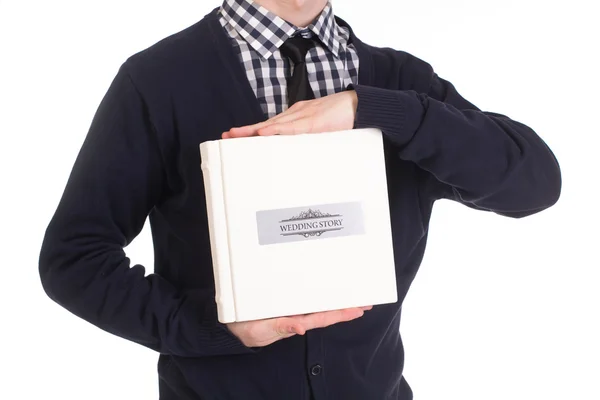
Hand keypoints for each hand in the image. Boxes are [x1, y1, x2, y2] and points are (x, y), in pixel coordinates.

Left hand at [222, 90, 357, 137]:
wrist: (359, 105)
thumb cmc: (341, 116)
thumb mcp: (319, 129)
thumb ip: (306, 138)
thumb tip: (295, 152)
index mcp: (296, 117)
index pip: (270, 126)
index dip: (251, 131)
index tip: (235, 136)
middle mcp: (295, 115)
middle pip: (266, 124)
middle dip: (245, 131)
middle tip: (226, 135)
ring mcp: (303, 117)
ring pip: (273, 125)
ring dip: (254, 131)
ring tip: (236, 135)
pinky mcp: (313, 122)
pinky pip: (292, 128)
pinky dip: (277, 132)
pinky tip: (263, 134)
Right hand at [227, 306, 371, 347]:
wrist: (230, 327)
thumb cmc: (245, 329)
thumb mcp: (259, 330)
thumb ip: (279, 328)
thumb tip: (299, 327)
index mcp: (293, 321)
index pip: (322, 317)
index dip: (340, 313)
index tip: (358, 309)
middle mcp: (296, 315)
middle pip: (325, 310)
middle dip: (345, 306)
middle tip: (367, 301)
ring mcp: (291, 309)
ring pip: (318, 304)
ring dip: (335, 301)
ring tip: (354, 296)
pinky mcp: (283, 302)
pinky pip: (304, 297)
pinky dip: (317, 293)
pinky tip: (327, 289)